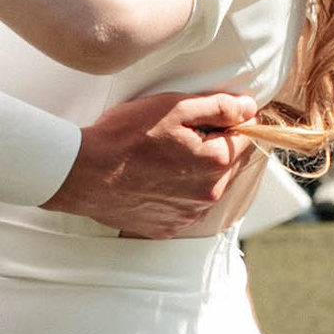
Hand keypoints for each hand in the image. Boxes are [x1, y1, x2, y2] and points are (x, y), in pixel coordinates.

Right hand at [49, 86, 259, 237]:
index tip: (209, 116)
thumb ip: (219, 106)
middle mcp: (209, 194)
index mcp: (216, 162)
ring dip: (197, 171)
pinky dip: (178, 192)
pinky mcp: (168, 227)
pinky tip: (155, 178)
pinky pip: (186, 206)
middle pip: (229, 163)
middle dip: (215, 146)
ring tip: (163, 157)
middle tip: (179, 134)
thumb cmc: (124, 136)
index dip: (231, 121)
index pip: (246, 136)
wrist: (83, 173)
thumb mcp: (173, 107)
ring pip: (209, 186)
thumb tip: (250, 108)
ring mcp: (189, 214)